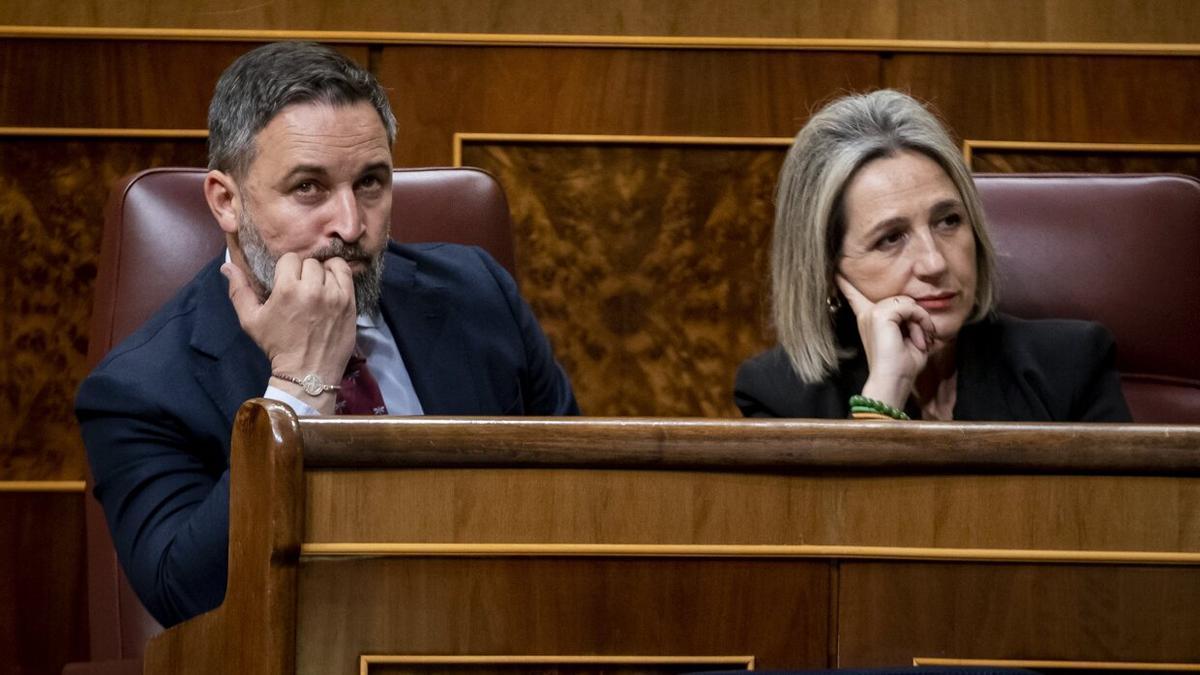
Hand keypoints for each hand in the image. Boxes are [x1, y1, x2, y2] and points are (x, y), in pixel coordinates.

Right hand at [222, 253, 356, 411]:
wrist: (307, 372)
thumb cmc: (277, 346)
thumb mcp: (251, 320)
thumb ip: (239, 291)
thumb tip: (227, 266)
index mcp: (287, 290)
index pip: (290, 259)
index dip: (286, 269)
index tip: (286, 282)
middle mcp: (312, 289)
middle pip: (309, 263)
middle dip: (303, 273)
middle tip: (301, 288)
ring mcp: (334, 295)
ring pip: (327, 267)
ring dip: (321, 274)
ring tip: (317, 288)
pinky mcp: (349, 302)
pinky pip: (345, 273)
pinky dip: (338, 274)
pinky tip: (331, 284)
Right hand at [836, 275, 936, 408]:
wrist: (893, 381)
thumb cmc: (902, 366)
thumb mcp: (906, 337)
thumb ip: (908, 320)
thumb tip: (916, 306)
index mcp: (868, 319)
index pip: (855, 295)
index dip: (846, 283)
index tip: (836, 272)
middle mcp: (866, 314)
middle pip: (900, 299)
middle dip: (916, 316)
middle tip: (922, 339)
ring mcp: (871, 313)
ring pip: (907, 302)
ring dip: (921, 320)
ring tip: (921, 340)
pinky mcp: (879, 315)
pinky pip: (909, 307)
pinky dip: (921, 320)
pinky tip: (919, 337)